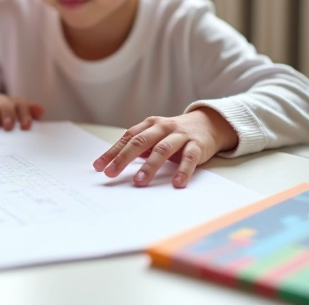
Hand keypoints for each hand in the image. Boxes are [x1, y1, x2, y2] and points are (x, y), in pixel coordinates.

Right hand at [0, 94, 43, 130]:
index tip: (26, 126)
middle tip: (9, 126)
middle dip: (7, 114)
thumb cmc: (12, 124)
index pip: (20, 103)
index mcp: (13, 103)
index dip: (24, 114)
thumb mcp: (24, 120)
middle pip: (2, 103)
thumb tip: (41, 111)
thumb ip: (32, 114)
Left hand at [92, 108, 237, 187]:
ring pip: (162, 150)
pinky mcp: (197, 145)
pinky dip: (182, 171)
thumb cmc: (175, 133)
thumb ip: (139, 147)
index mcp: (150, 125)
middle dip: (124, 158)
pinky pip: (189, 159)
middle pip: (140, 142)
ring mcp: (180, 136)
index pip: (127, 138)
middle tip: (111, 173)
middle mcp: (163, 128)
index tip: (99, 167)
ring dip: (149, 166)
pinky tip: (176, 183)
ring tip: (139, 181)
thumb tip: (115, 162)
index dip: (112, 152)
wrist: (209, 123)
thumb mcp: (156, 136)